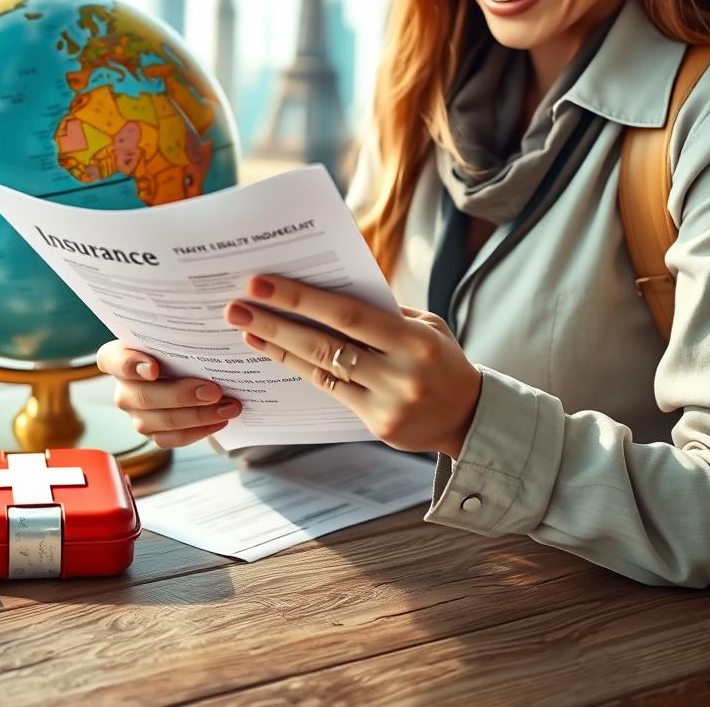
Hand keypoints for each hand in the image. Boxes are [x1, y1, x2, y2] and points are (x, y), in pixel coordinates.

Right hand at [95, 341, 242, 447]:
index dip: (130, 365)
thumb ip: (179, 335)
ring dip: (198, 416)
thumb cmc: (179, 346)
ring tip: (228, 407)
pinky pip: (171, 439)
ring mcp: (136, 413)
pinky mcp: (152, 432)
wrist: (188, 368)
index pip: (113, 360)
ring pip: (160, 421)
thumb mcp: (176, 335)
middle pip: (144, 397)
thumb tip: (219, 319)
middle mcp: (123, 388)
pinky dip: (198, 431)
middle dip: (182, 395)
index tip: (154, 368)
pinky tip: (219, 421)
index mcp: (118, 357)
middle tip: (214, 391)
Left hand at [223, 276, 482, 458]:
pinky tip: (274, 353)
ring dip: (278, 347)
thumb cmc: (442, 358)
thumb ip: (383, 311)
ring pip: (321, 370)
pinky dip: (298, 369)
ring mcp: (387, 404)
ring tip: (246, 328)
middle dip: (276, 322)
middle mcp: (401, 374)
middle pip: (325, 344)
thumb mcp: (426, 326)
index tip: (262, 283)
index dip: (302, 298)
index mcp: (415, 341)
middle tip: (237, 306)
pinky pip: (328, 391)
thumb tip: (326, 287)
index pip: (348, 314)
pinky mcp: (376, 425)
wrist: (472, 417)